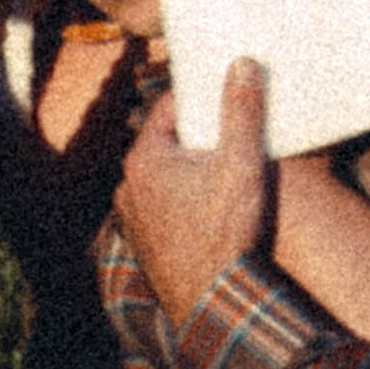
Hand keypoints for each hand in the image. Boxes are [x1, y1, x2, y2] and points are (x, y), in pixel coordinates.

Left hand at [116, 57, 272, 329]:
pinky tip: (213, 210)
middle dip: (198, 137)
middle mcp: (127, 186)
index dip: (201, 100)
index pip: (169, 110)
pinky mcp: (145, 246)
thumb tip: (242, 63)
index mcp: (143, 159)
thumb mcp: (241, 164)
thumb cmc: (223, 232)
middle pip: (167, 144)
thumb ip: (241, 111)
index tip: (226, 96)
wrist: (211, 304)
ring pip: (164, 179)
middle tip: (233, 133)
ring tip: (226, 172)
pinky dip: (185, 202)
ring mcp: (133, 220)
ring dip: (190, 172)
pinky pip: (164, 209)